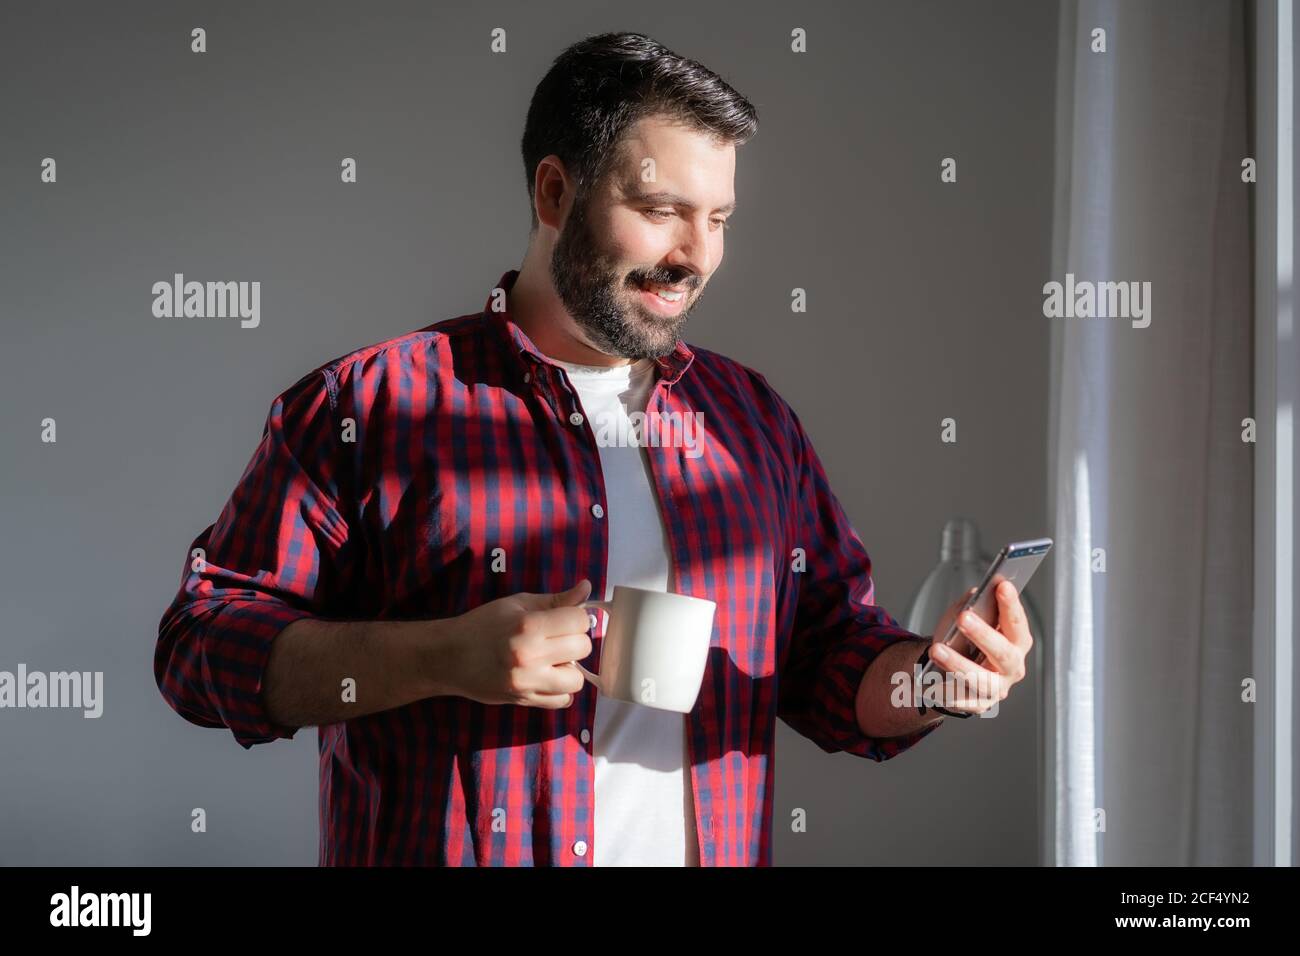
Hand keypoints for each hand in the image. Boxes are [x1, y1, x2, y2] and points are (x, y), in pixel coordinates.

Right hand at [443, 579, 594, 708]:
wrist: (450, 657)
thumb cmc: (483, 625)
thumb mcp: (517, 604)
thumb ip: (555, 600)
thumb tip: (587, 588)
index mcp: (529, 626)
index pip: (580, 620)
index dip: (576, 617)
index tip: (564, 619)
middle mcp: (530, 656)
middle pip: (583, 647)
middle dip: (575, 640)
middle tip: (557, 638)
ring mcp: (528, 683)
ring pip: (577, 679)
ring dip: (569, 668)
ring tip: (553, 660)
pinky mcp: (524, 701)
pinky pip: (562, 701)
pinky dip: (559, 690)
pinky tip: (545, 677)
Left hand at [925, 580, 1032, 715]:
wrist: (953, 671)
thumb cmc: (964, 639)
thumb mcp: (966, 619)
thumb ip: (972, 607)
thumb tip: (974, 596)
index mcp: (1016, 642)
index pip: (1016, 622)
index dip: (1011, 604)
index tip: (1002, 585)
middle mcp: (1012, 667)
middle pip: (1003, 653)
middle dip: (983, 634)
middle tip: (963, 616)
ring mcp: (996, 688)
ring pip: (980, 680)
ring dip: (957, 664)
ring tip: (936, 649)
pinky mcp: (977, 705)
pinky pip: (960, 700)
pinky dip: (944, 690)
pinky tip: (930, 682)